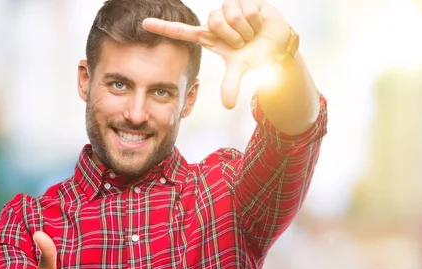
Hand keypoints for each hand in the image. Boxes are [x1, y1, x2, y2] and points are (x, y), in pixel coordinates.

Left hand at [142, 0, 290, 108]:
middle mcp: (217, 20)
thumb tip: (228, 106)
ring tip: (251, 33)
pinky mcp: (246, 0)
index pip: (183, 32)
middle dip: (232, 36)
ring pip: (229, 15)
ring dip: (244, 29)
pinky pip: (245, 10)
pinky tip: (258, 24)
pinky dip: (255, 21)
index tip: (144, 24)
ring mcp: (230, 8)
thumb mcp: (240, 70)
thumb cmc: (255, 55)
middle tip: (243, 42)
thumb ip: (231, 85)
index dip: (164, 28)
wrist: (278, 45)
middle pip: (213, 22)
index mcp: (210, 37)